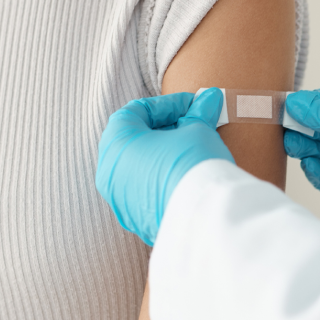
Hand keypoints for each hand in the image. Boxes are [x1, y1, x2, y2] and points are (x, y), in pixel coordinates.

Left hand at [96, 88, 233, 245]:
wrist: (203, 219)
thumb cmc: (193, 165)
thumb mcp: (198, 131)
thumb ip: (199, 113)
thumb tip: (210, 99)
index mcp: (116, 143)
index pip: (137, 110)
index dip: (168, 104)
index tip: (194, 105)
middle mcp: (110, 172)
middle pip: (135, 139)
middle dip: (166, 129)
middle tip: (194, 125)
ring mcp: (120, 200)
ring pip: (139, 167)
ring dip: (164, 154)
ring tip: (194, 150)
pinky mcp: (136, 221)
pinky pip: (146, 191)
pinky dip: (163, 179)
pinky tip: (188, 176)